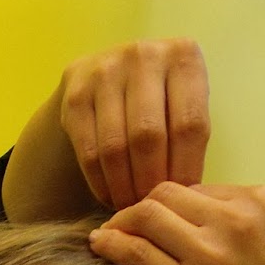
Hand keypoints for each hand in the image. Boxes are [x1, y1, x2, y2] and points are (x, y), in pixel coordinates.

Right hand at [57, 38, 209, 210]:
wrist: (105, 76)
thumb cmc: (157, 100)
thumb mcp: (183, 102)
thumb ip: (189, 135)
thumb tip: (189, 195)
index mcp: (183, 56)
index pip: (189, 125)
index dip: (185, 170)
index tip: (180, 199)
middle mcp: (144, 55)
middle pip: (149, 137)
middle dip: (150, 183)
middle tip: (151, 209)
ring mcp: (105, 72)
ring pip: (116, 148)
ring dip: (124, 187)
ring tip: (131, 207)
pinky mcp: (75, 96)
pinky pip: (89, 153)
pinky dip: (101, 184)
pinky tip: (110, 197)